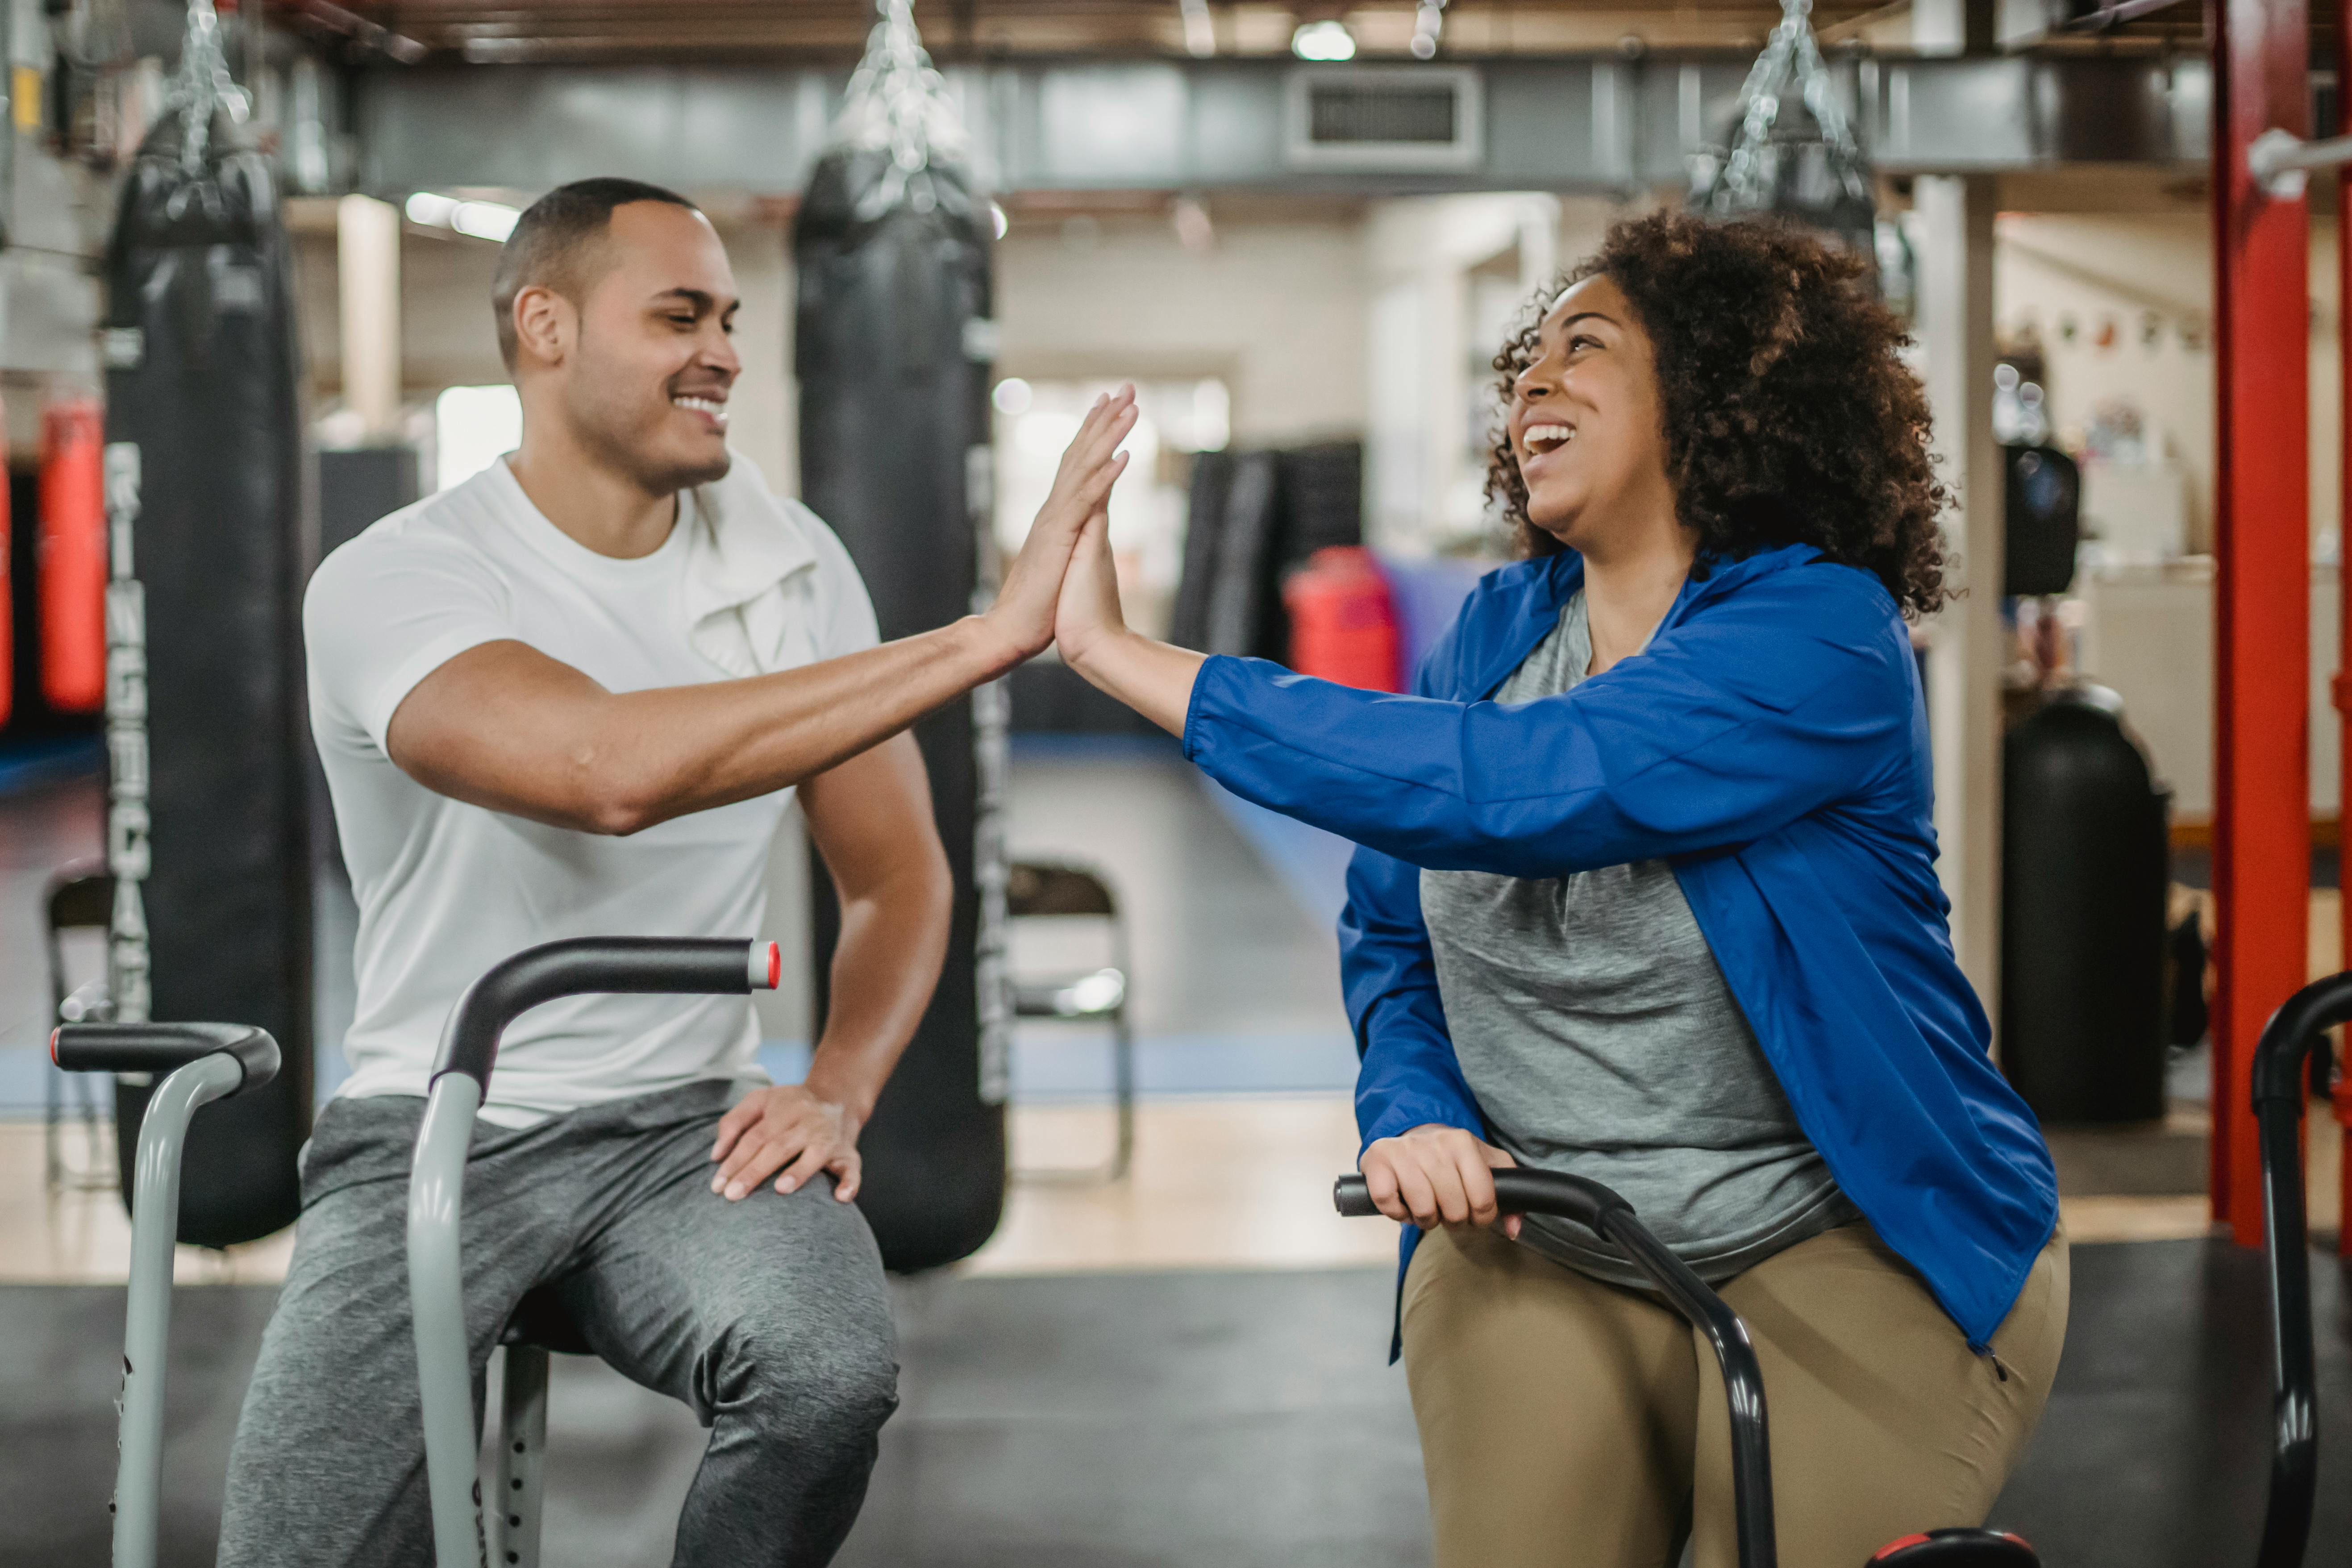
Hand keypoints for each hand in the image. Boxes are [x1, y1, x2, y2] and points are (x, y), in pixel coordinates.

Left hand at [709, 1085, 863, 1201]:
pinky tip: (841, 1197)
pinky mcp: (848, 1154)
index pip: (755, 1137)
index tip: (717, 1185)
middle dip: (755, 1171)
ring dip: (800, 1171)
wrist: (839, 1096)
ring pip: (815, 1155)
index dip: (735, 1160)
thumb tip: (715, 1155)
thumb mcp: (759, 1101)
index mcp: (783, 1111)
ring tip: (781, 1189)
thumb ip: (733, 1122)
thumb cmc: (789, 1105)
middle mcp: (807, 1123)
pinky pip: (853, 1168)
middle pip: (779, 1147)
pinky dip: (850, 1183)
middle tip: (732, 1195)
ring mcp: (829, 1139)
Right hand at [979, 386, 1134, 663]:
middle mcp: (1053, 510)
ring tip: (1131, 408)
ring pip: (1085, 467)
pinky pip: (1086, 501)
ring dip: (1109, 436)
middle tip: (1125, 386)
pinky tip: (1124, 456)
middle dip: (1104, 418)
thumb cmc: (1036, 606)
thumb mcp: (1059, 565)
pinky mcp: (1060, 538)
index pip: (1076, 464)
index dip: (1094, 432)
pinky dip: (1105, 477)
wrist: (1010, 631)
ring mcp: (1055, 521)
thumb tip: (1078, 534)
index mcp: (1056, 516)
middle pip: (1080, 453)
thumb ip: (1068, 544)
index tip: (1110, 405)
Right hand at [1359, 1124, 1520, 1236]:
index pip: (1483, 1200)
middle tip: (1446, 1209)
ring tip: (1425, 1206)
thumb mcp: (1489, 1166)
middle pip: (1454, 1210)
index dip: (1480, 1218)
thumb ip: (1510, 1196)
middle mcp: (1434, 1143)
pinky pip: (1389, 1203)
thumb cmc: (1454, 1158)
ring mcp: (1403, 1151)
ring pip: (1423, 1209)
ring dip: (1425, 1219)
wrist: (1414, 1134)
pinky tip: (1403, 1202)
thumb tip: (1513, 1230)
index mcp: (1463, 1142)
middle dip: (1452, 1220)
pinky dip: (1396, 1213)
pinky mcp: (1377, 1159)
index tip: (1472, 1212)